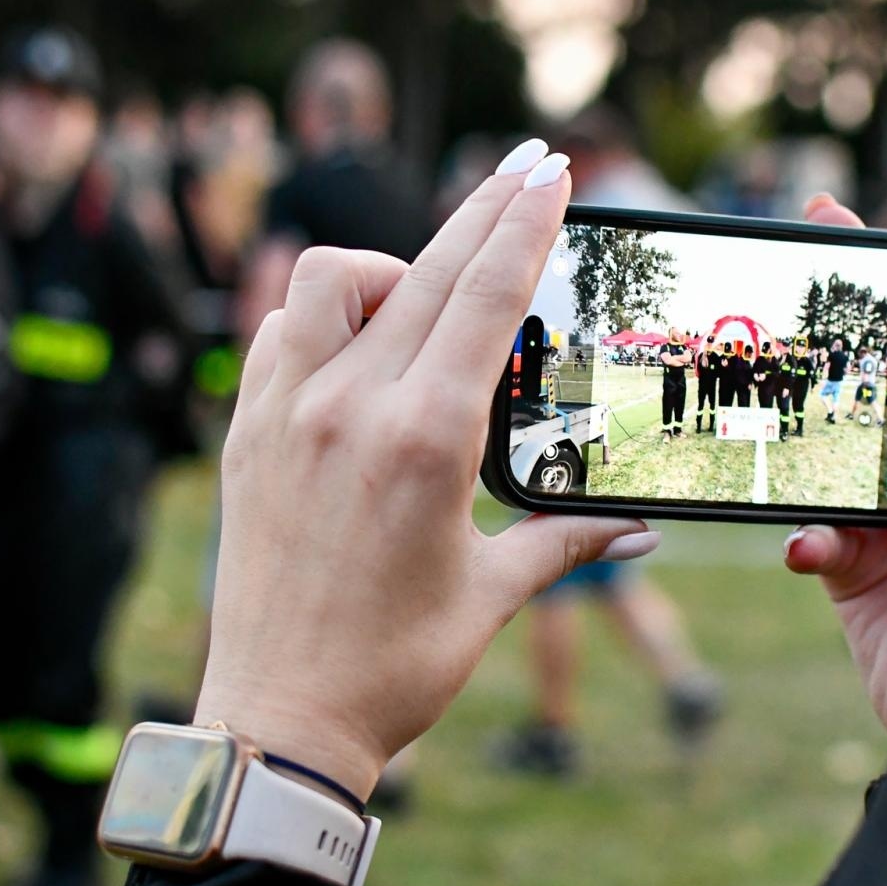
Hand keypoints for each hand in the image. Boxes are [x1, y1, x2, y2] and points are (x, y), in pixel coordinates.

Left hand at [195, 146, 655, 799]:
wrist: (278, 720)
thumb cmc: (392, 667)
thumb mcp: (493, 594)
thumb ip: (568, 540)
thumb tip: (640, 529)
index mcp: (422, 440)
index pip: (484, 298)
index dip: (523, 225)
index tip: (550, 174)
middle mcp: (348, 407)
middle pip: (423, 268)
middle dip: (484, 208)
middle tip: (528, 165)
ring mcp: (286, 414)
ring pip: (328, 280)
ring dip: (387, 266)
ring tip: (423, 294)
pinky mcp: (246, 434)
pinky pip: (278, 332)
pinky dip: (321, 315)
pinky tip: (354, 345)